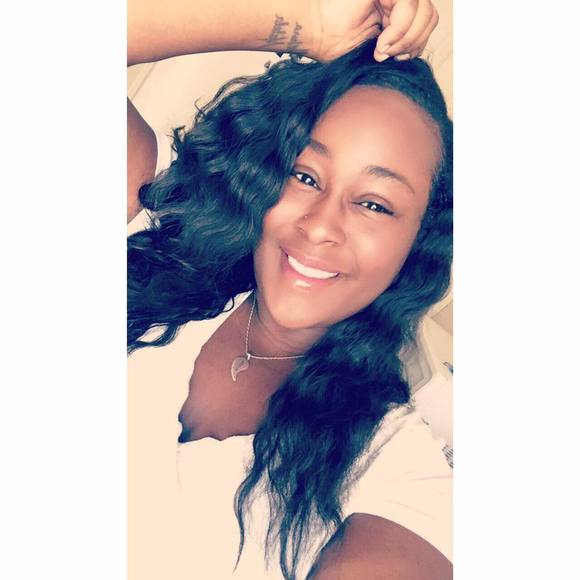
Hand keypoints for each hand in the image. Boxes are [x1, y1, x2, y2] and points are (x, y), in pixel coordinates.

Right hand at [306, 0, 438, 62]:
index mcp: (395, 14)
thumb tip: (415, 53)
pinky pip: (408, 6)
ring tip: (383, 50)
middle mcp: (395, 1)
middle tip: (393, 56)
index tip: (398, 59)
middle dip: (415, 43)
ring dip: (406, 38)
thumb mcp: (375, 53)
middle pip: (430, 17)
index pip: (427, 23)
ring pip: (424, 11)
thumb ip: (398, 47)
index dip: (419, 44)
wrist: (313, 34)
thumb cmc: (334, 45)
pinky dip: (399, 30)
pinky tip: (381, 43)